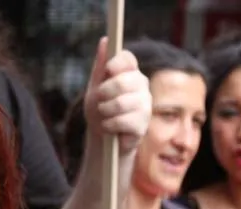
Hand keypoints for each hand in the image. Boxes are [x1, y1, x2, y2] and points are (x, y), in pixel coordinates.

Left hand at [83, 37, 151, 154]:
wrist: (103, 137)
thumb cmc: (99, 109)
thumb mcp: (95, 87)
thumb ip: (100, 66)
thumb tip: (104, 40)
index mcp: (130, 73)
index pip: (127, 59)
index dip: (116, 63)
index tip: (107, 70)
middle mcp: (141, 85)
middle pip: (124, 81)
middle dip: (104, 92)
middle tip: (99, 101)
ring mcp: (145, 104)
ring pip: (121, 103)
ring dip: (104, 111)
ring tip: (104, 116)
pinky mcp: (143, 124)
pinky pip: (122, 121)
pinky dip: (109, 125)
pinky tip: (110, 127)